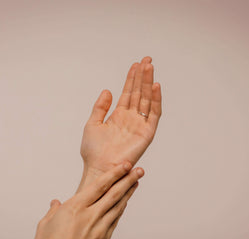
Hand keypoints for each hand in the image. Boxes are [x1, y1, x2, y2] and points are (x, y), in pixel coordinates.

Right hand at [32, 162, 143, 238]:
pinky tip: (124, 204)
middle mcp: (90, 215)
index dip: (114, 173)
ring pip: (118, 206)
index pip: (100, 185)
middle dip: (128, 179)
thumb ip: (53, 212)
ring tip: (136, 182)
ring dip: (128, 193)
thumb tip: (56, 204)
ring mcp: (99, 228)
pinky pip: (114, 221)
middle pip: (114, 193)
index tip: (125, 165)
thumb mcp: (45, 226)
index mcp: (75, 207)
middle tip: (139, 169)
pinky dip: (120, 210)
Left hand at [78, 56, 161, 190]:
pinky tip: (155, 87)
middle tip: (147, 60)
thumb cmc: (93, 152)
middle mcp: (131, 119)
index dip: (132, 78)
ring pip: (147, 100)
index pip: (128, 93)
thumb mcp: (92, 124)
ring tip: (150, 67)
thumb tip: (107, 90)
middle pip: (139, 93)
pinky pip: (153, 114)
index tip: (136, 64)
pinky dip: (156, 100)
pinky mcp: (146, 134)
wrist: (99, 168)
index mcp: (119, 116)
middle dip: (143, 76)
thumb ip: (100, 107)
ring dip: (149, 83)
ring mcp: (139, 125)